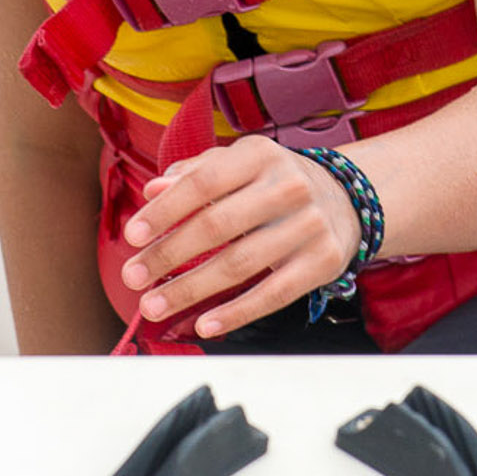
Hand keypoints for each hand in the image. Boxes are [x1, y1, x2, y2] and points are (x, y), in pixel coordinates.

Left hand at [118, 137, 363, 338]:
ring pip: (240, 265)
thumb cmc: (271, 180)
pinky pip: (273, 295)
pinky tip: (205, 322)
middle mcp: (287, 187)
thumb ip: (192, 174)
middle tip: (134, 276)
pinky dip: (236, 312)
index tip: (133, 235)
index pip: (202, 183)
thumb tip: (152, 191)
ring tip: (155, 303)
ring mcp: (308, 226)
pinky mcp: (323, 263)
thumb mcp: (235, 164)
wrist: (343, 198)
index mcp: (258, 154)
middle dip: (168, 254)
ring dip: (191, 289)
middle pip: (217, 227)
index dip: (165, 210)